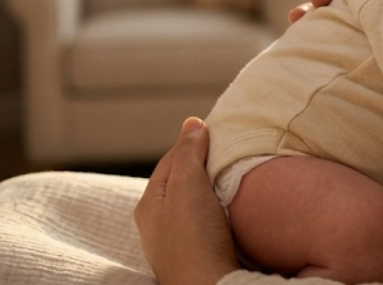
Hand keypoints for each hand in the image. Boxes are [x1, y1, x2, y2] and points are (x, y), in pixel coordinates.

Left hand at [135, 118, 238, 284]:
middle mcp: (157, 226)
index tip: (215, 129)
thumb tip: (192, 123)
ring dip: (212, 192)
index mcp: (148, 205)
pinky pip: (207, 225)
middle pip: (182, 184)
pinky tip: (232, 213)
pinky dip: (219, 213)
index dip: (192, 142)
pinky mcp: (197, 259)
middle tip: (227, 153)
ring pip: (195, 206)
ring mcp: (177, 245)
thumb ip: (188, 153)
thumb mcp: (187, 186)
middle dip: (203, 167)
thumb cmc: (194, 240)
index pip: (170, 161)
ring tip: (233, 180)